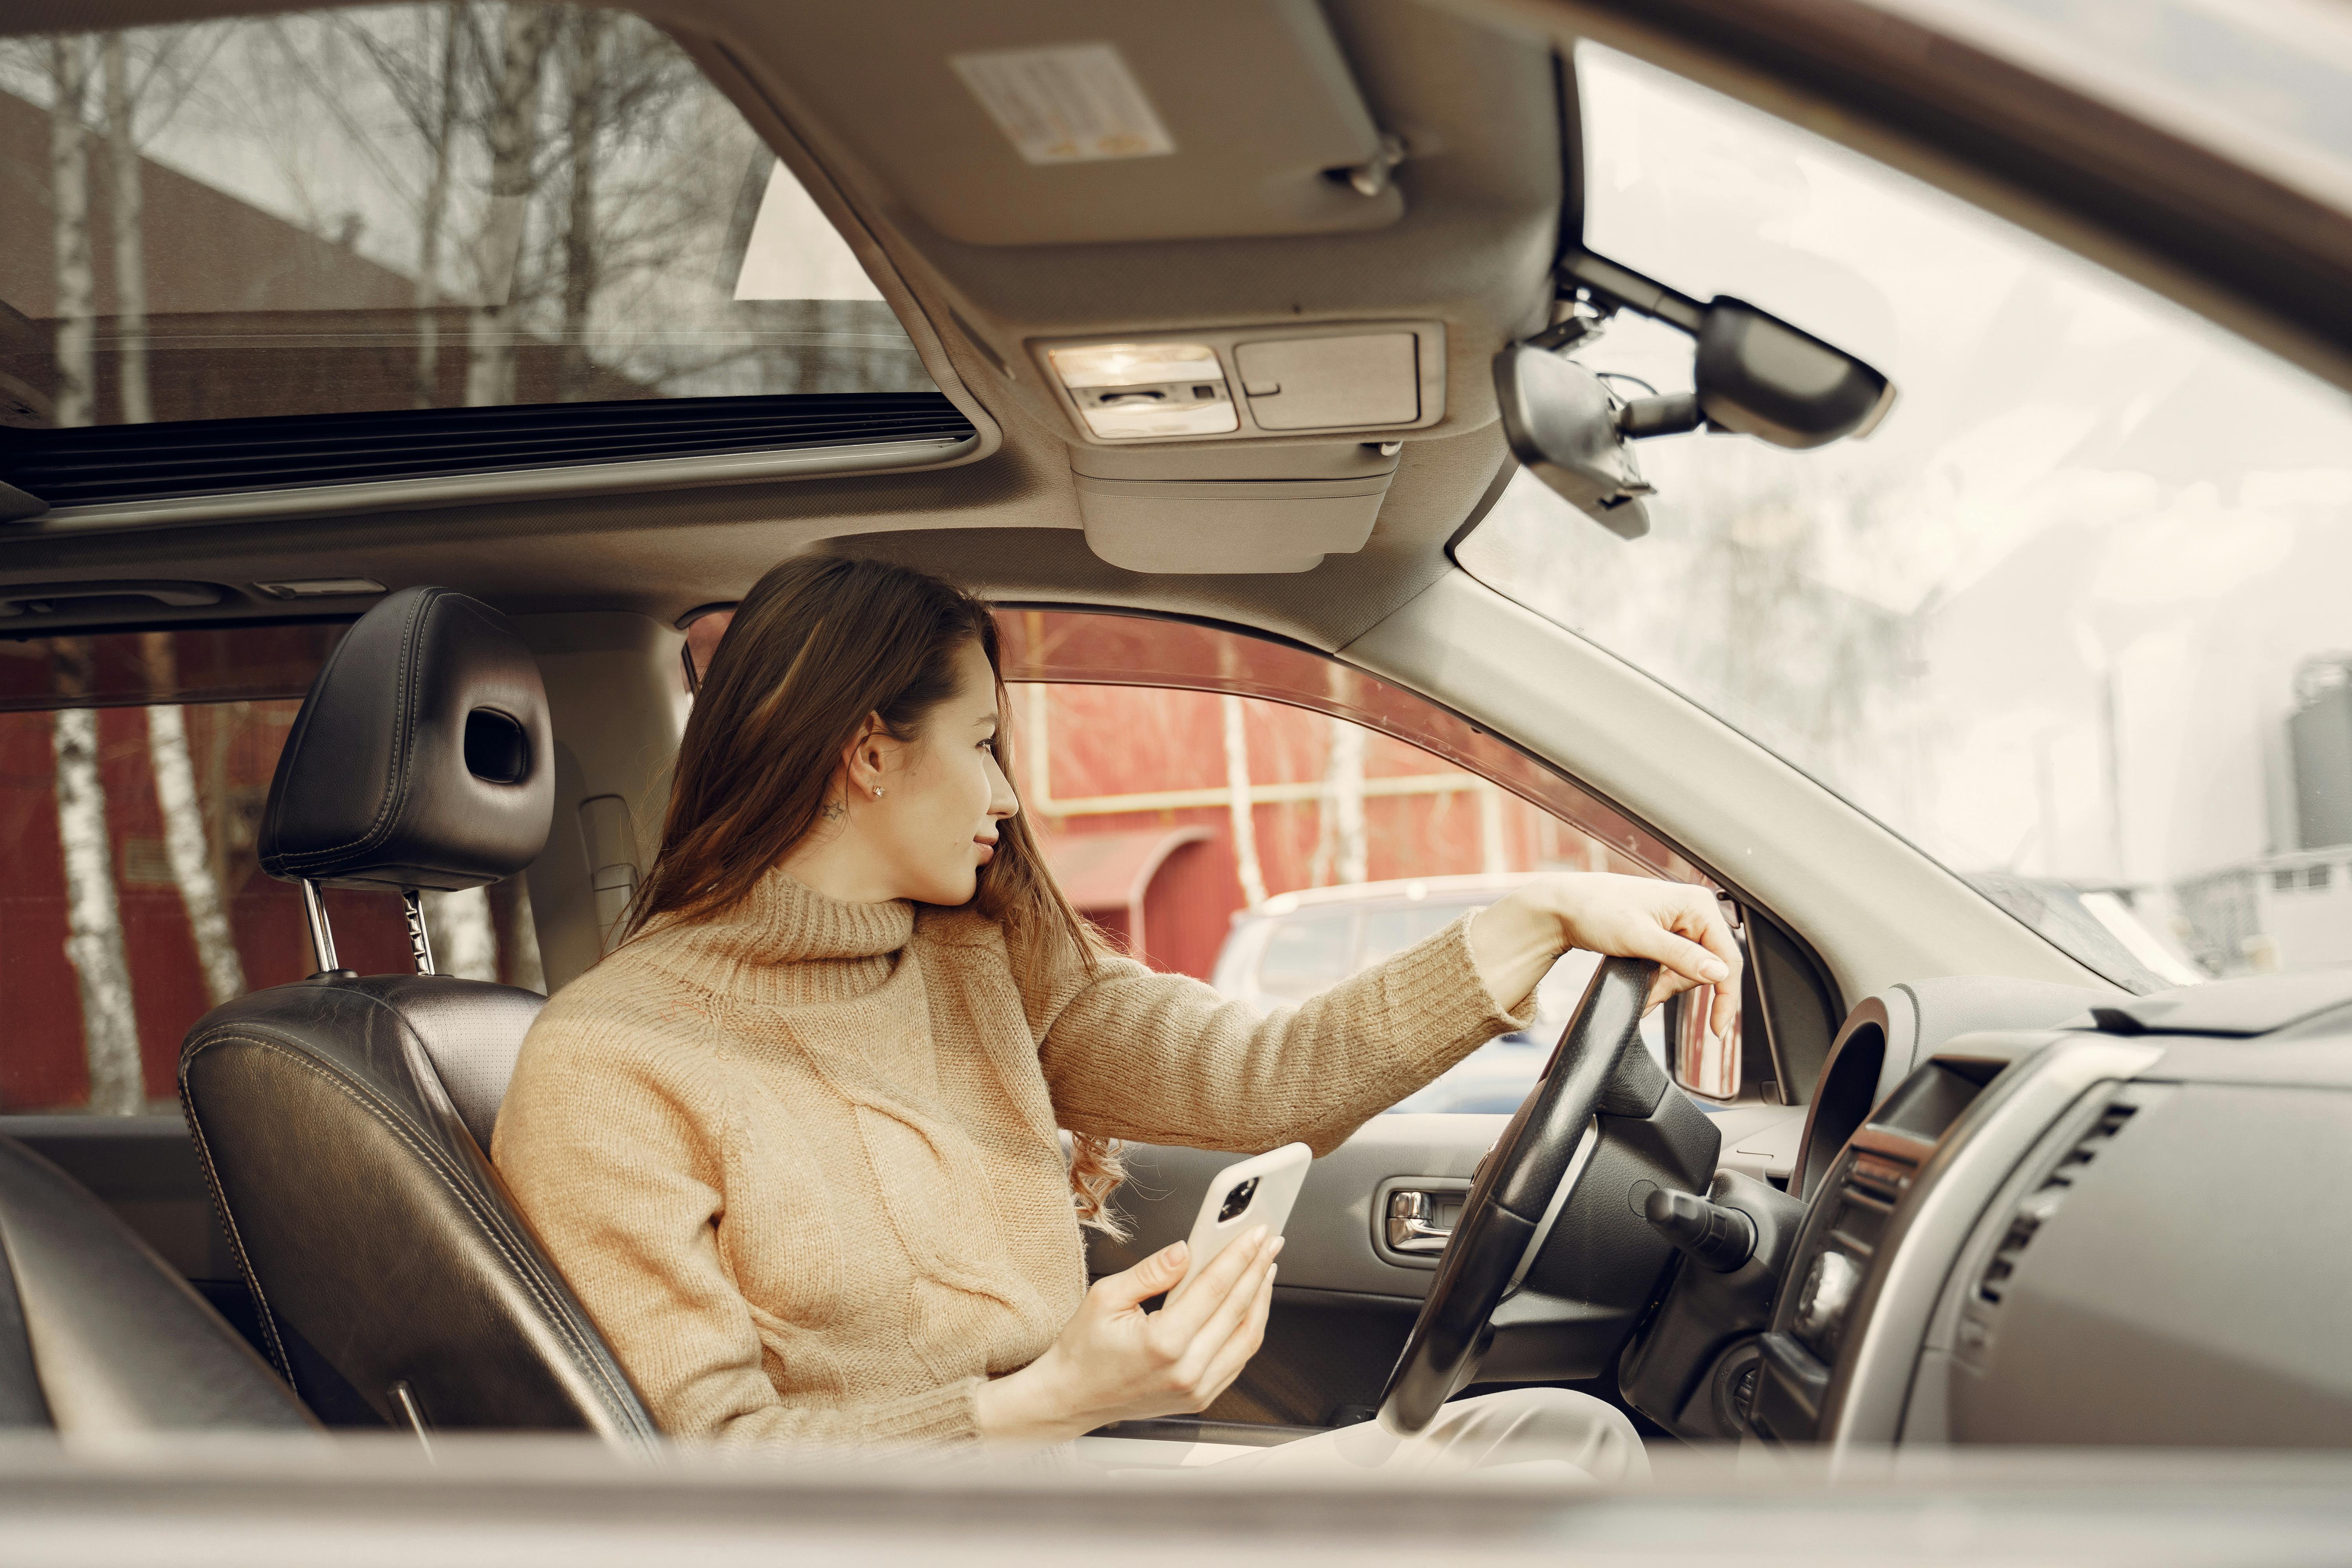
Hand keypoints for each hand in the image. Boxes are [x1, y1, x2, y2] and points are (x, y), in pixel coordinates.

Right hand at [973, 1228, 1279, 1445]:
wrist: (1071, 1398)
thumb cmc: (1083, 1351)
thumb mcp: (1106, 1297)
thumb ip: (1151, 1272)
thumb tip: (1185, 1250)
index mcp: (1163, 1343)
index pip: (1215, 1288)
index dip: (1240, 1255)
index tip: (1256, 1232)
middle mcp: (1186, 1370)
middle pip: (1238, 1310)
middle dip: (1257, 1269)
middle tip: (1270, 1242)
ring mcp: (1197, 1389)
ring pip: (1247, 1338)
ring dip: (1261, 1299)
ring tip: (1264, 1268)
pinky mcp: (1201, 1397)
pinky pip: (1238, 1359)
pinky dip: (1248, 1327)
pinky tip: (1249, 1304)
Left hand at [1469, 873, 1741, 1037]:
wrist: (1564, 907)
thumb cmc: (1597, 910)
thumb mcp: (1640, 937)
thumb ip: (1681, 957)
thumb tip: (1719, 973)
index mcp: (1698, 904)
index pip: (1727, 958)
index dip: (1726, 996)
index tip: (1718, 1028)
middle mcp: (1694, 912)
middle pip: (1707, 969)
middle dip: (1676, 988)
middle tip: (1648, 997)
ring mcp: (1680, 924)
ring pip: (1687, 972)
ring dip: (1664, 988)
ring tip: (1640, 992)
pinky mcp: (1666, 936)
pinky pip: (1673, 968)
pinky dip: (1658, 983)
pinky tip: (1642, 988)